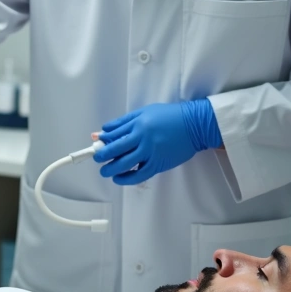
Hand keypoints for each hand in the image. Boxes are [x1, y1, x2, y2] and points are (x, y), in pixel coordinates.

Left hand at [92, 99, 221, 185]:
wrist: (194, 125)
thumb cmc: (169, 116)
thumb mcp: (144, 112)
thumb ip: (123, 122)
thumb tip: (103, 130)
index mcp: (138, 124)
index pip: (113, 135)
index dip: (102, 141)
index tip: (96, 145)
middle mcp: (142, 139)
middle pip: (115, 150)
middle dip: (102, 156)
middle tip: (97, 158)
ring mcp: (150, 153)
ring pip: (124, 164)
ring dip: (110, 169)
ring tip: (105, 171)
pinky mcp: (158, 164)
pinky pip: (138, 175)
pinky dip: (126, 178)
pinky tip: (119, 178)